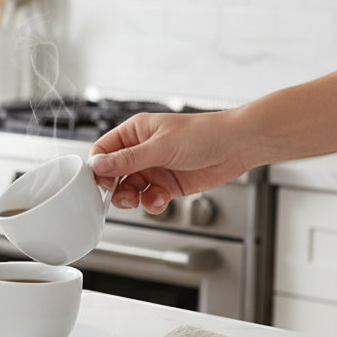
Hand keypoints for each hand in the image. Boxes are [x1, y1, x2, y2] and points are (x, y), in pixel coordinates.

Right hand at [88, 111, 251, 213]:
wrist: (237, 146)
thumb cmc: (204, 134)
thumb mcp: (160, 147)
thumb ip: (128, 160)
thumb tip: (99, 166)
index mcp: (135, 133)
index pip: (103, 151)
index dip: (99, 168)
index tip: (103, 182)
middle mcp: (142, 151)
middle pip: (114, 174)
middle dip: (116, 188)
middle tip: (124, 196)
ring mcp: (155, 169)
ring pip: (130, 190)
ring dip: (135, 198)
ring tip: (144, 199)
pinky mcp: (168, 185)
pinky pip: (150, 198)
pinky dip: (152, 203)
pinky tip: (162, 199)